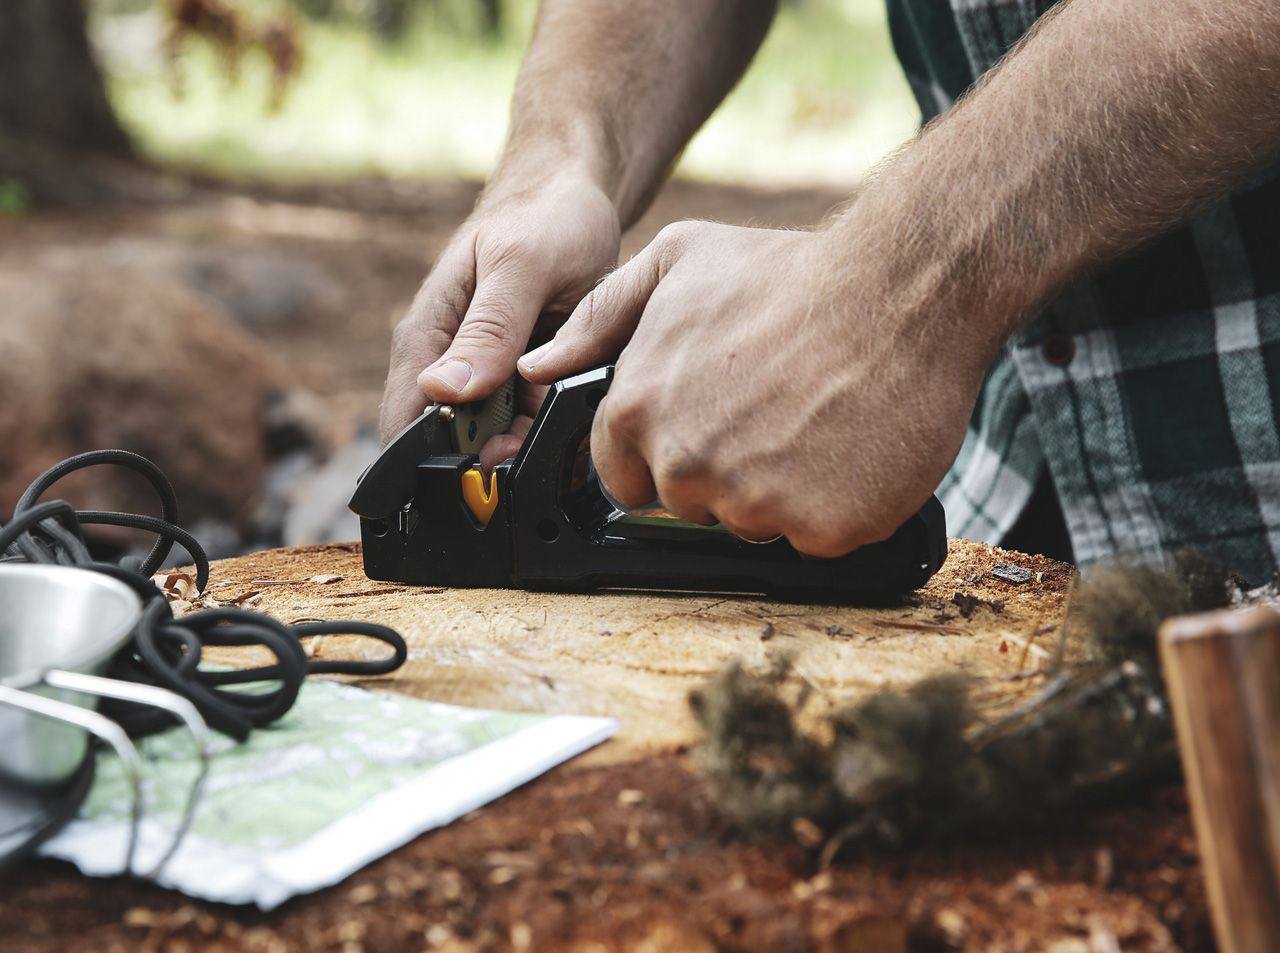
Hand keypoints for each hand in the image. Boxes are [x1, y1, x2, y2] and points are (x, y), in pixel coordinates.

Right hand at [381, 169, 620, 467]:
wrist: (575, 197)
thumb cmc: (543, 217)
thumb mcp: (521, 266)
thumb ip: (489, 329)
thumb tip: (443, 390)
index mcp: (427, 338)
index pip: (405, 424)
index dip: (436, 463)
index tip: (488, 470)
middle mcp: (449, 364)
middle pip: (456, 444)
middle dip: (498, 455)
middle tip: (542, 431)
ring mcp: (486, 375)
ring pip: (501, 439)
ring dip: (533, 438)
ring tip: (566, 402)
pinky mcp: (520, 379)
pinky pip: (534, 419)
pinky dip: (556, 419)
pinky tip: (578, 396)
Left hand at [520, 221, 992, 556]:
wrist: (905, 289)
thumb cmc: (792, 272)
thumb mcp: (677, 263)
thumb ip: (596, 319)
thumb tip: (537, 366)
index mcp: (639, 411)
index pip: (625, 477)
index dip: (663, 454)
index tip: (706, 426)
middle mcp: (687, 465)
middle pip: (687, 503)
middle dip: (720, 471)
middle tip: (771, 413)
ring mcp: (755, 504)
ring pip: (752, 523)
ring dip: (778, 489)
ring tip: (814, 420)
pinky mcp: (821, 529)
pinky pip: (814, 538)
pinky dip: (834, 506)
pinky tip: (849, 448)